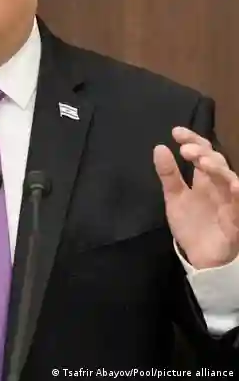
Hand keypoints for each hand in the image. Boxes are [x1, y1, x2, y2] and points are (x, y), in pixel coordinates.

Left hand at [154, 127, 238, 268]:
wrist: (201, 258)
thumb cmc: (192, 225)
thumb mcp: (174, 198)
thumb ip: (168, 174)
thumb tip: (159, 147)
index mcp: (204, 180)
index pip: (202, 153)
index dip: (192, 140)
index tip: (176, 132)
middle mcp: (218, 187)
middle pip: (217, 162)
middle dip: (203, 153)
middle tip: (186, 151)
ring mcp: (229, 203)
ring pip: (230, 180)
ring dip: (218, 169)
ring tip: (202, 163)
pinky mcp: (235, 222)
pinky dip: (238, 194)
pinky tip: (234, 186)